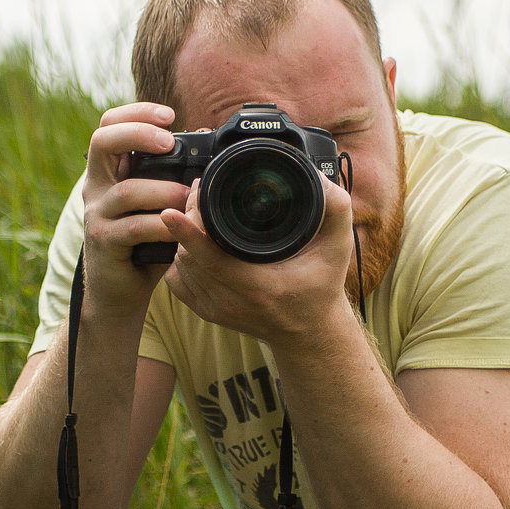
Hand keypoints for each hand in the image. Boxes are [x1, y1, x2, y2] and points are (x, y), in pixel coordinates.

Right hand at [81, 102, 190, 316]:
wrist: (120, 292)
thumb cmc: (144, 244)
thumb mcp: (155, 205)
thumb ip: (170, 179)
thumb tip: (207, 155)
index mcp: (108, 172)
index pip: (108, 126)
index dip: (135, 113)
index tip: (169, 115)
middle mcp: (95, 187)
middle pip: (102, 142)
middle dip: (138, 133)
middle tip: (169, 142)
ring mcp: (96, 214)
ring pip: (127, 190)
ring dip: (164, 190)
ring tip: (188, 197)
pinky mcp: (103, 242)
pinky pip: (134, 228)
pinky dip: (161, 226)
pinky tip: (178, 228)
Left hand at [160, 173, 355, 342]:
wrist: (310, 332)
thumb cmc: (323, 286)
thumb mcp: (338, 246)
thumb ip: (334, 209)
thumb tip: (314, 176)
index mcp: (259, 287)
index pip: (211, 258)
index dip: (188, 233)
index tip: (171, 212)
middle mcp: (232, 302)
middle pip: (190, 256)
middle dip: (188, 220)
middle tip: (201, 189)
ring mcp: (216, 309)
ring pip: (180, 266)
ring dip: (182, 237)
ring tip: (198, 209)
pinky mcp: (207, 312)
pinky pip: (177, 281)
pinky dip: (180, 258)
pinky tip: (192, 242)